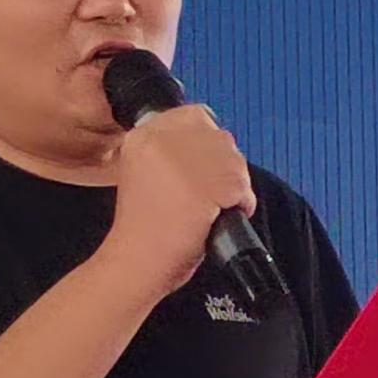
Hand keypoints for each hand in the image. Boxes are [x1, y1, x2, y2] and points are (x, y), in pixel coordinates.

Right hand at [100, 105, 255, 299]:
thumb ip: (170, 153)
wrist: (136, 261)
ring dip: (235, 184)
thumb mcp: (145, 173)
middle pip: (220, 137)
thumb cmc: (143, 226)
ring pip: (234, 161)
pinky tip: (221, 217)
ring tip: (216, 207)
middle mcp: (162, 138)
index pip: (195, 115)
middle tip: (213, 193)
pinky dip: (241, 204)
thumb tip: (211, 148)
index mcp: (143, 134)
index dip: (207, 143)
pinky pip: (241, 188)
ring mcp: (184, 161)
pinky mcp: (205, 186)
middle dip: (224, 165)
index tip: (205, 167)